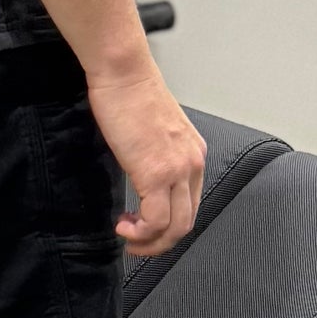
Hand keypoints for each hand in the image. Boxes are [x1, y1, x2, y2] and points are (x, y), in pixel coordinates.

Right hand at [87, 55, 207, 258]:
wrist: (123, 72)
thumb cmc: (130, 93)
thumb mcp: (153, 133)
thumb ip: (155, 158)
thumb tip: (142, 181)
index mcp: (193, 154)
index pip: (190, 206)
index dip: (168, 227)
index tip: (146, 229)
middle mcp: (192, 163)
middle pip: (186, 223)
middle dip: (160, 243)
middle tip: (137, 245)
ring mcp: (177, 170)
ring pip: (173, 228)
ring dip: (149, 242)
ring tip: (127, 236)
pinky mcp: (156, 173)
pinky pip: (154, 221)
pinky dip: (139, 232)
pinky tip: (123, 225)